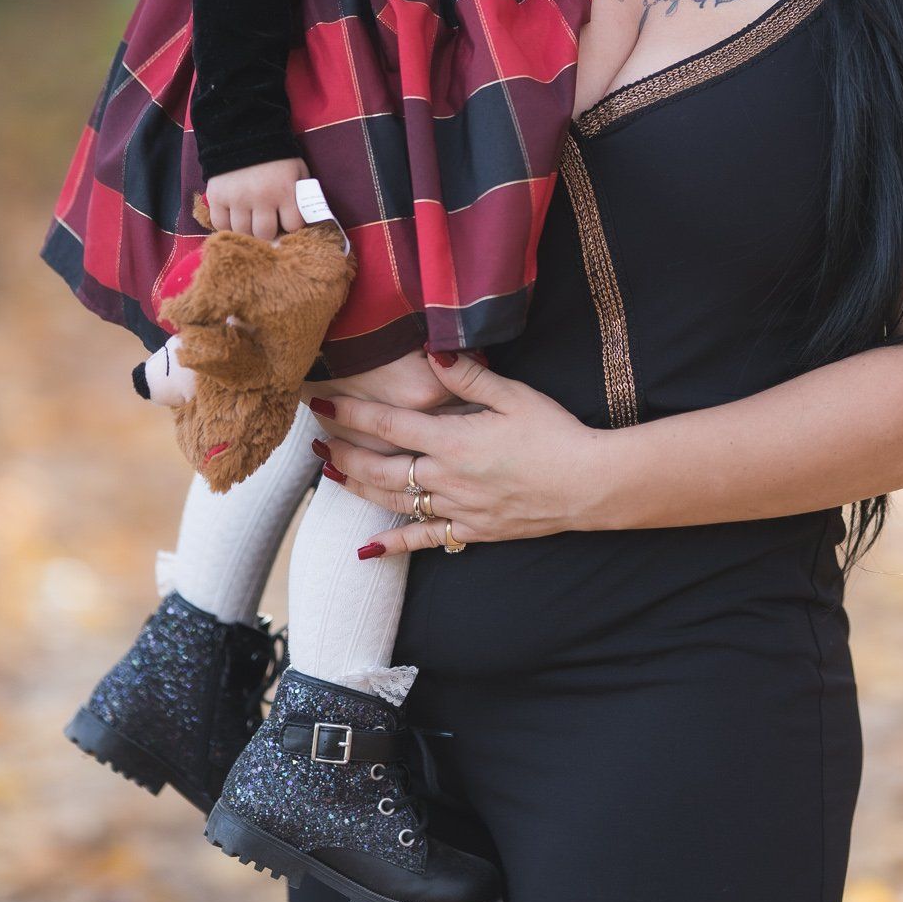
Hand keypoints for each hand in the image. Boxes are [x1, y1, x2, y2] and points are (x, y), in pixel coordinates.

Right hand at [204, 155, 310, 239]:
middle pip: (264, 233)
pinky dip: (227, 224)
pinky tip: (234, 215)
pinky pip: (220, 224)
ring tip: (250, 219)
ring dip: (247, 229)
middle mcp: (261, 197)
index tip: (286, 220)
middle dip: (268, 231)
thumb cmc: (277, 157)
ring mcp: (237, 198)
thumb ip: (301, 195)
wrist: (244, 133)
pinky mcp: (217, 196)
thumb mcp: (298, 171)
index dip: (290, 224)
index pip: (291, 226)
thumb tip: (303, 221)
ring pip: (242, 231)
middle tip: (267, 223)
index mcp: (284, 191)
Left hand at [306, 350, 612, 552]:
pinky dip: (393, 544)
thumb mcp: (514, 395)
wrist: (587, 484)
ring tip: (330, 476)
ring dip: (357, 489)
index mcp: (452, 439)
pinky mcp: (472, 530)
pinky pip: (424, 540)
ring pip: (393, 501)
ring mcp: (456, 507)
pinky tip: (367, 550)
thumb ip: (469, 376)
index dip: (350, 413)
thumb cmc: (555, 433)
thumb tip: (432, 351)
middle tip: (315, 442)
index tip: (321, 403)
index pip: (387, 424)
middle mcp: (445, 477)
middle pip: (378, 467)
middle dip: (342, 453)